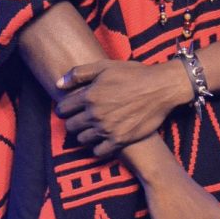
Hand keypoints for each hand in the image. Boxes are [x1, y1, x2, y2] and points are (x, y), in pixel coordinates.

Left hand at [55, 59, 191, 157]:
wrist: (160, 88)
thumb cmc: (134, 74)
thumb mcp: (105, 66)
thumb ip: (79, 73)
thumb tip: (58, 83)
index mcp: (89, 96)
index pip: (62, 109)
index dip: (64, 108)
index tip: (69, 108)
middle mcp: (95, 114)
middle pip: (70, 126)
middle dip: (73, 122)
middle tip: (82, 118)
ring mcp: (107, 129)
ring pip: (82, 139)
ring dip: (85, 134)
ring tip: (93, 128)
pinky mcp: (119, 140)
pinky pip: (98, 152)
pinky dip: (97, 147)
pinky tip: (103, 139)